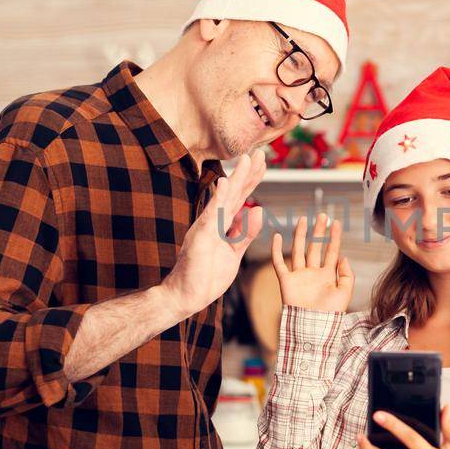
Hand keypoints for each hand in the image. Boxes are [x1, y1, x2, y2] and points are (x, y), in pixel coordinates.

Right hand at [161, 151, 265, 317]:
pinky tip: (226, 182)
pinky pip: (212, 215)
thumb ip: (245, 234)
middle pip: (235, 193)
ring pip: (225, 199)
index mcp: (223, 225)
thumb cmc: (208, 276)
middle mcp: (214, 221)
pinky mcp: (200, 236)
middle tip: (260, 152)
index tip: (263, 164)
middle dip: (249, 173)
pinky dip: (219, 198)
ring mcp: (206, 227)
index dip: (252, 181)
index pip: (241, 199)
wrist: (187, 296)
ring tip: (247, 159)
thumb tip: (258, 211)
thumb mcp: (234, 253)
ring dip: (237, 178)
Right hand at [270, 212, 354, 312]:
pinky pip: (279, 263)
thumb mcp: (345, 294)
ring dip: (300, 235)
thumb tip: (343, 257)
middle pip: (315, 247)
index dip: (334, 237)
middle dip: (319, 231)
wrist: (312, 327)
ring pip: (298, 250)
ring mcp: (299, 276)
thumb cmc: (329, 315)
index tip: (337, 223)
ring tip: (303, 219)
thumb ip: (347, 275)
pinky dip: (276, 250)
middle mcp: (313, 273)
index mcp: (327, 275)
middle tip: (322, 215)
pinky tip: (276, 236)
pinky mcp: (286, 281)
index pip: (331, 251)